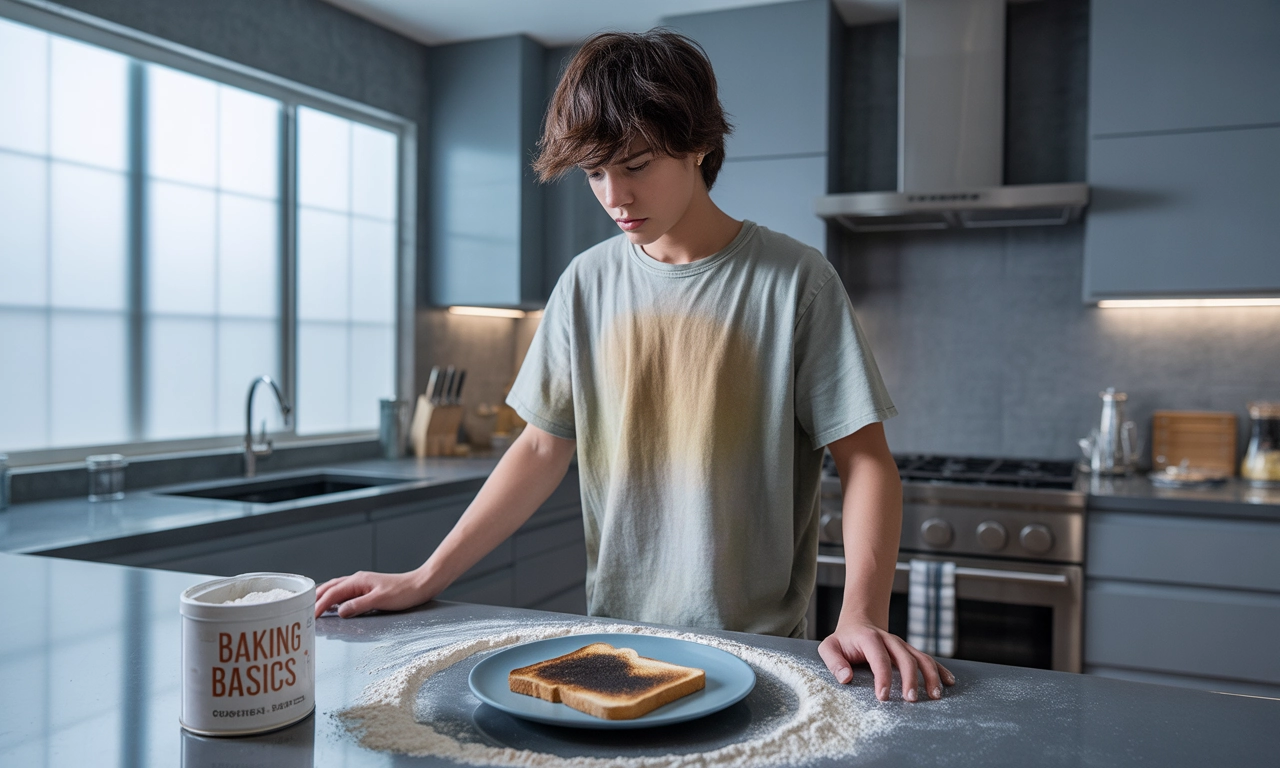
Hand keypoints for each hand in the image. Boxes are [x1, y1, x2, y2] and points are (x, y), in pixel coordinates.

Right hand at [313, 570, 432, 618]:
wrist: (421, 585)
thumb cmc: (404, 592)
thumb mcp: (380, 601)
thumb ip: (358, 605)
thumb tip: (339, 612)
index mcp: (358, 581)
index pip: (332, 593)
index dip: (319, 604)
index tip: (309, 616)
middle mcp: (358, 579)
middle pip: (330, 587)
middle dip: (316, 598)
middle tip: (303, 611)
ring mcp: (362, 583)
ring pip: (336, 588)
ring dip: (324, 596)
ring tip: (313, 606)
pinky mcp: (368, 588)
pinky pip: (345, 591)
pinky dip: (335, 597)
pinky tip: (335, 604)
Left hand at [818, 619, 955, 701]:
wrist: (859, 622)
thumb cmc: (844, 640)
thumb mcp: (829, 647)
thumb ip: (834, 662)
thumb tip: (845, 678)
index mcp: (870, 639)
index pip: (879, 658)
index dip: (882, 678)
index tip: (883, 697)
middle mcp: (889, 640)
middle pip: (905, 658)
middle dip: (910, 680)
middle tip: (911, 700)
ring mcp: (902, 645)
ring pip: (921, 658)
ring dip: (930, 676)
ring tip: (935, 695)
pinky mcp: (909, 651)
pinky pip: (927, 659)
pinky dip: (940, 670)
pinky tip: (949, 682)